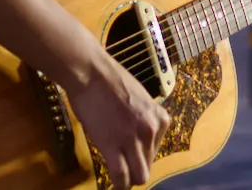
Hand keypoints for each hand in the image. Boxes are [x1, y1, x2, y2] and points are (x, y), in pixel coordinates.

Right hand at [66, 49, 169, 189]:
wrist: (91, 72)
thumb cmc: (110, 81)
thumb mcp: (139, 100)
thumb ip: (143, 120)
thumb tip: (138, 138)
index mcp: (160, 118)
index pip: (156, 151)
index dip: (140, 155)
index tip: (129, 155)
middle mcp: (152, 130)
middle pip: (148, 166)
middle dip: (135, 169)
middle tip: (122, 165)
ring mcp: (134, 140)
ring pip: (139, 176)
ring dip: (127, 178)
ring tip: (117, 173)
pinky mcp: (113, 147)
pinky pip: (121, 177)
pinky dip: (118, 183)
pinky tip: (113, 182)